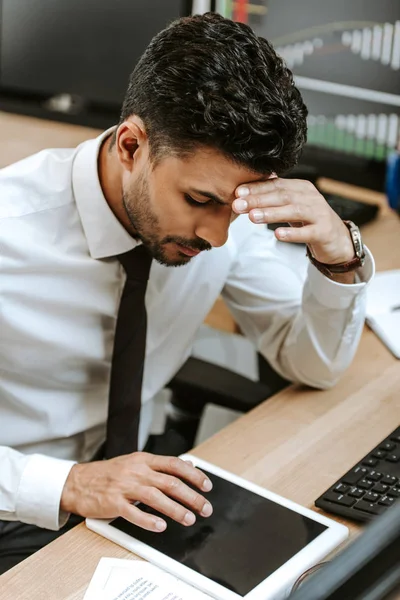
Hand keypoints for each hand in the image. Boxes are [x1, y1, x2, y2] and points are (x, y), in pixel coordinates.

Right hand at [61, 452, 212, 531]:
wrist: (77, 482)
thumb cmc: (108, 474)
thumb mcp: (136, 462)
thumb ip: (161, 465)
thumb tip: (187, 464)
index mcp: (143, 460)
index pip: (174, 465)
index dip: (193, 475)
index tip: (207, 486)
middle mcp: (136, 471)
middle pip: (170, 483)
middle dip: (191, 496)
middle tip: (204, 507)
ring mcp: (124, 487)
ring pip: (156, 498)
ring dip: (176, 510)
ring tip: (189, 519)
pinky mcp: (113, 503)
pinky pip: (133, 513)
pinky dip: (148, 521)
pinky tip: (161, 527)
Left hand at [232, 178, 354, 265]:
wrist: (337, 240)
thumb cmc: (310, 221)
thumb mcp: (292, 205)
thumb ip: (274, 197)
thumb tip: (246, 189)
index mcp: (301, 188)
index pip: (276, 185)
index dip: (256, 188)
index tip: (237, 192)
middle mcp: (311, 198)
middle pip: (283, 196)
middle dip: (259, 200)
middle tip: (239, 205)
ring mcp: (319, 214)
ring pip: (294, 211)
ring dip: (271, 213)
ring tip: (253, 217)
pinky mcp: (324, 232)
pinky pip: (307, 232)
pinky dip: (292, 233)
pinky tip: (277, 234)